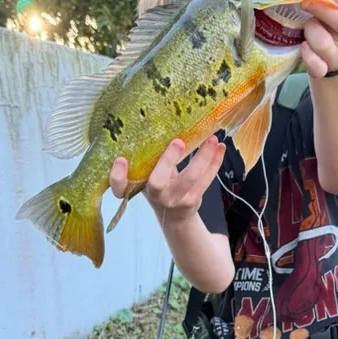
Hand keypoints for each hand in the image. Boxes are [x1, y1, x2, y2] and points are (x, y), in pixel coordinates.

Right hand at [109, 135, 225, 222]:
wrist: (174, 217)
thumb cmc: (159, 188)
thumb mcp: (148, 176)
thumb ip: (148, 159)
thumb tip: (157, 121)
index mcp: (138, 186)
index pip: (119, 188)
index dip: (117, 177)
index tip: (120, 159)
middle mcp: (155, 195)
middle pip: (158, 182)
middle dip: (168, 161)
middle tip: (178, 141)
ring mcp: (175, 200)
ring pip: (190, 179)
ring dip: (203, 157)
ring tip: (212, 138)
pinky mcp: (193, 200)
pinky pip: (206, 180)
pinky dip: (215, 162)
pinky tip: (220, 148)